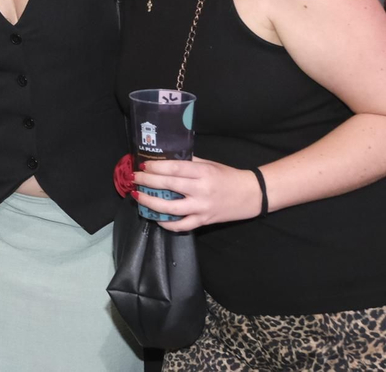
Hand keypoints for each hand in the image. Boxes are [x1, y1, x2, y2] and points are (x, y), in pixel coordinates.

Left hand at [131, 157, 262, 232]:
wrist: (252, 195)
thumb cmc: (228, 176)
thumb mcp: (209, 164)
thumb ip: (189, 162)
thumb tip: (165, 160)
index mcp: (203, 172)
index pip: (174, 168)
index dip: (156, 167)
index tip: (143, 166)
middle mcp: (201, 190)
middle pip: (168, 186)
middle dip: (147, 182)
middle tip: (134, 178)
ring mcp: (202, 208)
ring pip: (170, 208)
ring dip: (150, 203)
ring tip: (138, 196)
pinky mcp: (204, 221)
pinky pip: (182, 225)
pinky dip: (167, 224)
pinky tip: (156, 218)